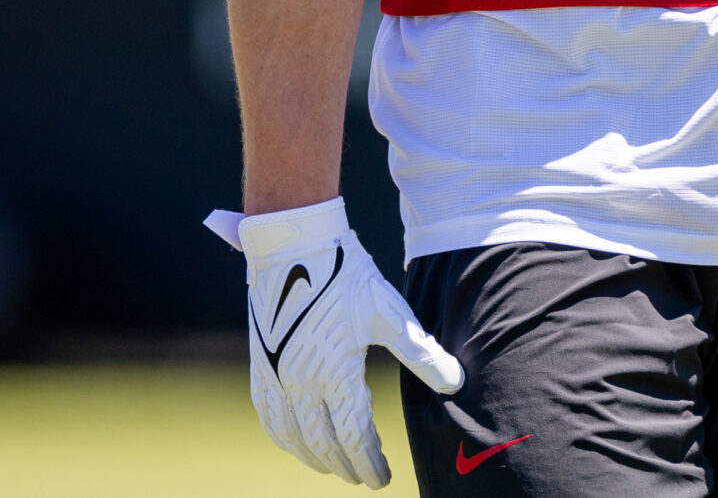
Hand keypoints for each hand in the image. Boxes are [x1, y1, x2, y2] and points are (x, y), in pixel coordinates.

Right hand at [206, 195, 462, 484]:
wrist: (295, 243)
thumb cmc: (347, 275)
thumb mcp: (390, 313)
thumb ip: (421, 353)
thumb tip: (456, 383)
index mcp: (334, 373)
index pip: (354, 437)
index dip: (370, 462)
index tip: (383, 477)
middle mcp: (299, 382)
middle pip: (323, 445)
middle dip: (346, 466)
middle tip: (364, 477)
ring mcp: (275, 376)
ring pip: (293, 438)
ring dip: (315, 458)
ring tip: (335, 467)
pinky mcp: (261, 365)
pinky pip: (269, 417)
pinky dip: (286, 438)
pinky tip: (298, 441)